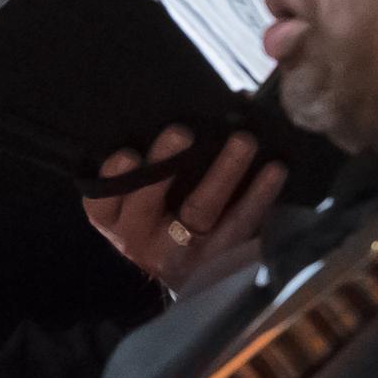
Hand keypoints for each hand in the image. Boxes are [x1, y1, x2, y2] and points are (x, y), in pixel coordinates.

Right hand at [86, 128, 282, 294]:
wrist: (186, 274)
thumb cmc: (159, 216)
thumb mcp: (138, 199)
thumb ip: (149, 161)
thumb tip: (195, 102)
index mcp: (116, 222)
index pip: (102, 204)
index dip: (113, 179)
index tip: (128, 153)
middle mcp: (141, 241)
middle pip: (149, 203)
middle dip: (164, 166)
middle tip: (183, 131)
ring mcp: (182, 254)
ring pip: (200, 212)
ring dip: (223, 172)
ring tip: (245, 140)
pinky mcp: (219, 262)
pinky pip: (240, 226)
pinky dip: (259, 196)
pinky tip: (275, 170)